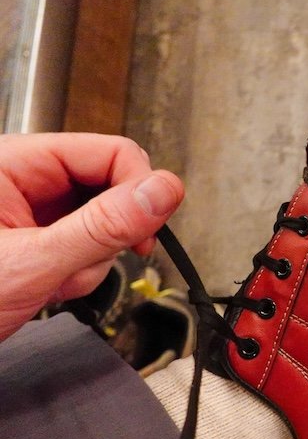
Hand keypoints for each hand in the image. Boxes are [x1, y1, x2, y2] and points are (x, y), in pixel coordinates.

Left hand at [0, 133, 183, 340]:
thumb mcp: (34, 263)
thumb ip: (104, 226)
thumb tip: (162, 190)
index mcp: (13, 162)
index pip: (110, 152)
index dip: (139, 189)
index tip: (150, 227)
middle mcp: (24, 178)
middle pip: (110, 185)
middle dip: (109, 233)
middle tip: (86, 263)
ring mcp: (31, 209)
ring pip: (103, 220)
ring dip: (91, 260)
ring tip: (54, 282)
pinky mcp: (37, 235)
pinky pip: (86, 244)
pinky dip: (80, 270)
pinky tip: (52, 285)